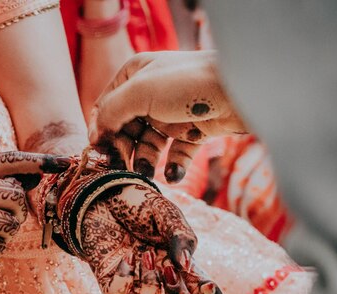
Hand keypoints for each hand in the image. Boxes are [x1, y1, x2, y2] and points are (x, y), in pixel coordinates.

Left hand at [81, 180, 221, 293]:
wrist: (106, 195)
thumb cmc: (141, 206)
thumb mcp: (167, 214)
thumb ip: (181, 237)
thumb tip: (186, 265)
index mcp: (182, 267)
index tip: (207, 286)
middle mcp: (161, 280)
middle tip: (169, 270)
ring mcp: (134, 283)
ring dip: (149, 287)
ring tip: (145, 254)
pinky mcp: (108, 278)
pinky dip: (122, 279)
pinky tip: (126, 256)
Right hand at [89, 50, 245, 181]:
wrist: (242, 90)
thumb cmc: (188, 84)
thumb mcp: (139, 92)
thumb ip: (110, 112)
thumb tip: (93, 136)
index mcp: (134, 75)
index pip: (105, 106)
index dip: (100, 129)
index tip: (100, 151)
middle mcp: (150, 93)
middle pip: (124, 128)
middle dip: (122, 149)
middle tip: (122, 166)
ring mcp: (170, 113)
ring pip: (147, 144)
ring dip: (144, 161)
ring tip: (146, 174)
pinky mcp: (192, 130)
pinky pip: (175, 154)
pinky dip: (172, 167)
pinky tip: (173, 176)